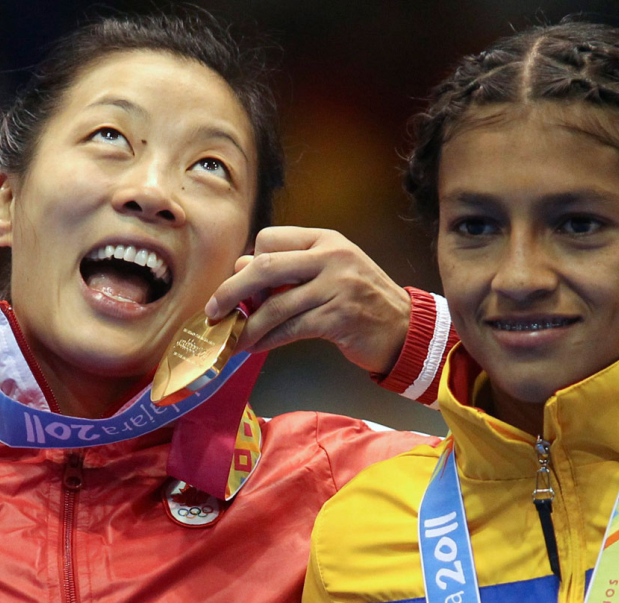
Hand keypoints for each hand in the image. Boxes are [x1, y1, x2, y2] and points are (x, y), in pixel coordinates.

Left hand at [204, 227, 410, 374]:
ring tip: (233, 340)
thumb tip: (239, 270)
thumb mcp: (328, 274)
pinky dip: (267, 341)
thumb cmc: (361, 300)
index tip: (241, 287)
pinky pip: (290, 329)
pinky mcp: (338, 318)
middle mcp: (331, 257)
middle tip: (213, 310)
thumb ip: (288, 270)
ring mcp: (337, 287)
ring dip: (248, 326)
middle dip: (232, 290)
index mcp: (324, 240)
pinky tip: (256, 348)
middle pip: (264, 267)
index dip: (248, 262)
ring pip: (275, 305)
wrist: (405, 328)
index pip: (270, 239)